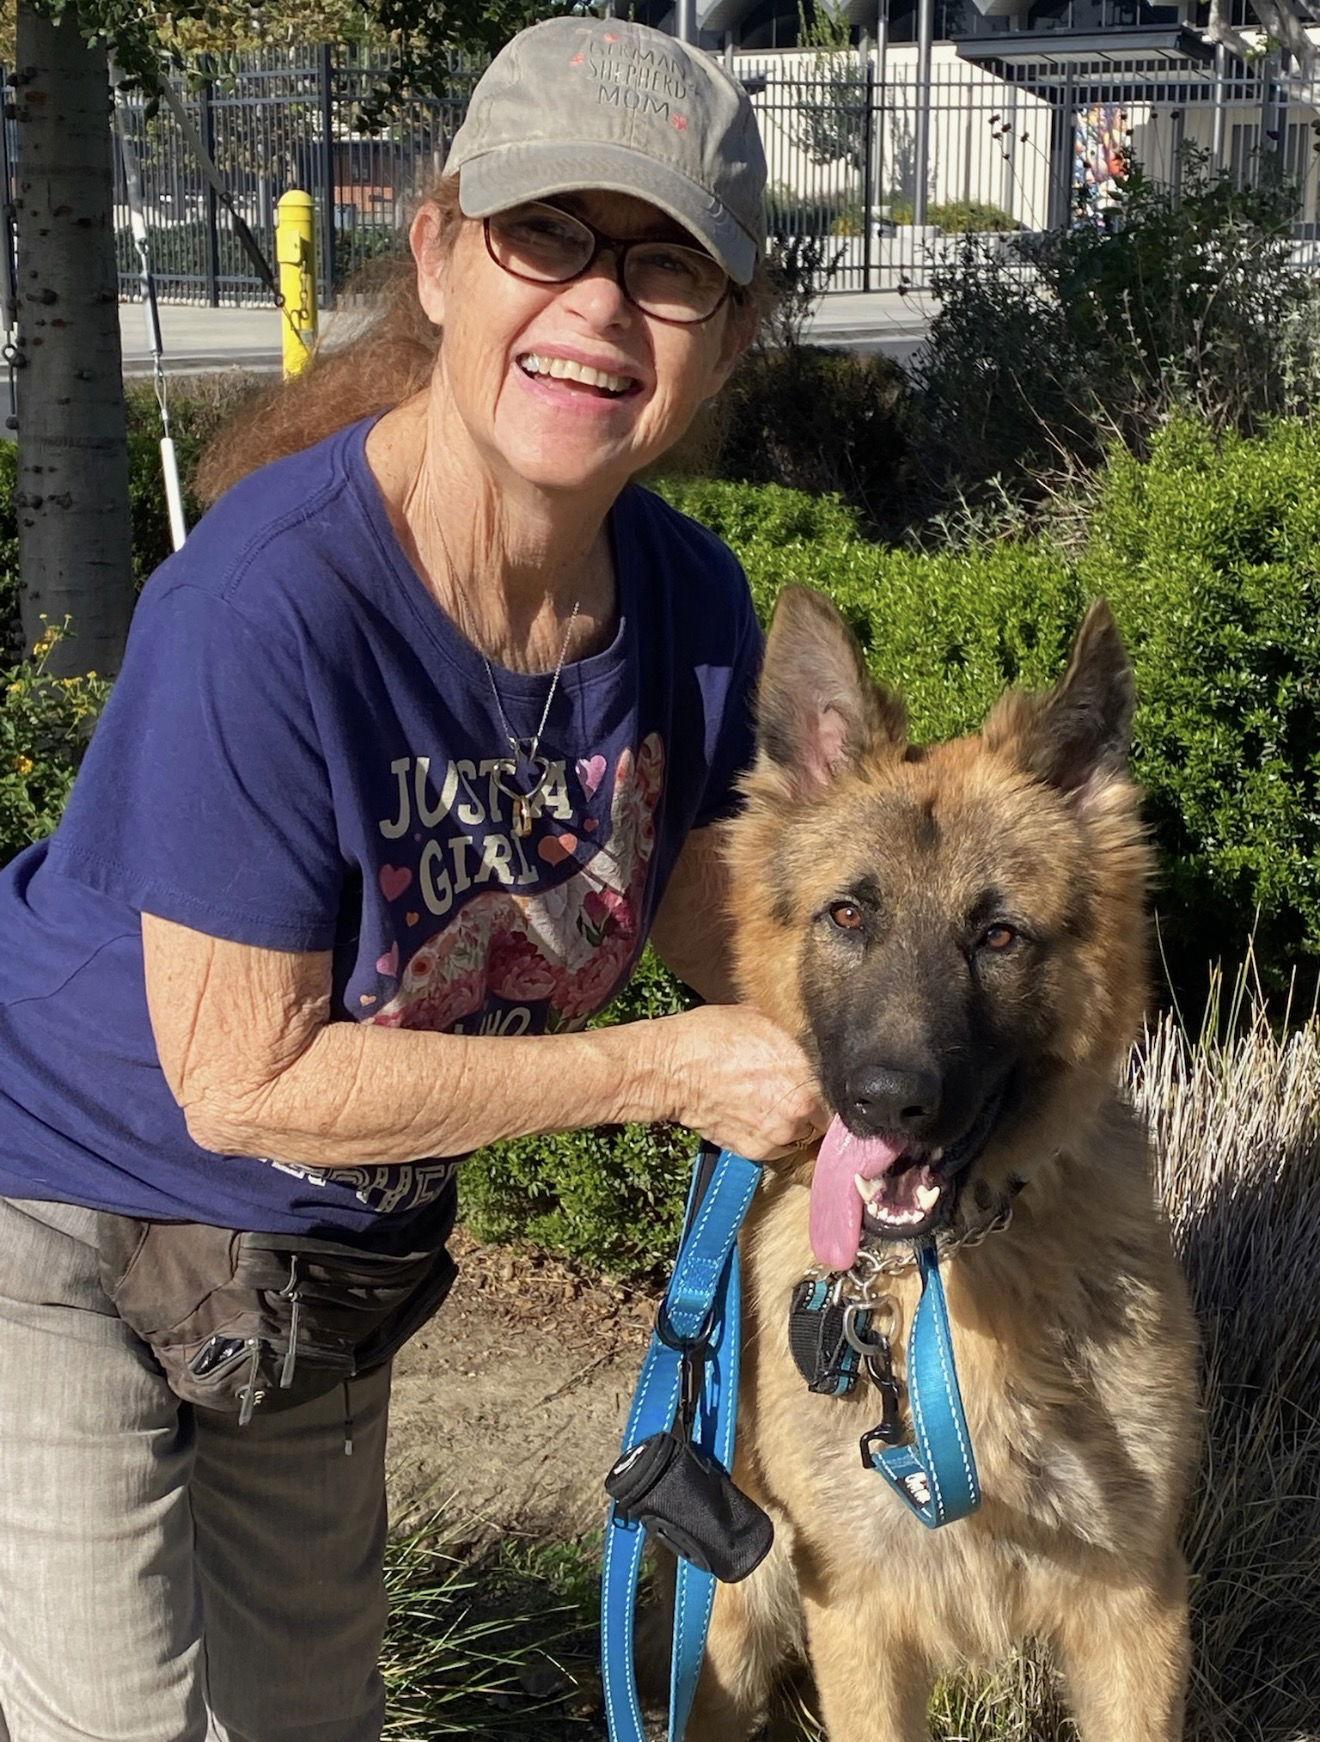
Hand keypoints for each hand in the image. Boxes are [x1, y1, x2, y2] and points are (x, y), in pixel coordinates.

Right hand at [656, 1005, 829, 1162]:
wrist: (672, 1068)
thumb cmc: (713, 1036)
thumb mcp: (765, 1019)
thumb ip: (800, 1036)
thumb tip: (820, 1037)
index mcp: (809, 1071)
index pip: (846, 1093)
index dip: (840, 1089)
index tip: (833, 1087)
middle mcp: (801, 1107)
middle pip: (830, 1117)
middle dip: (819, 1106)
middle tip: (798, 1090)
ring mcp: (780, 1133)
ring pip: (806, 1133)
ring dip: (797, 1122)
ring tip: (772, 1100)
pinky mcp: (759, 1150)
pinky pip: (781, 1147)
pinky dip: (774, 1135)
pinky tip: (755, 1112)